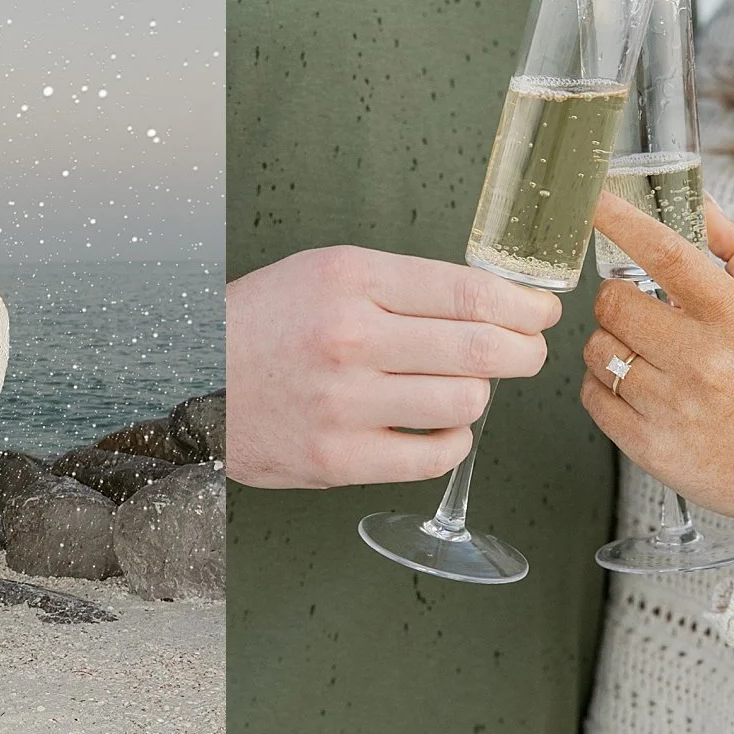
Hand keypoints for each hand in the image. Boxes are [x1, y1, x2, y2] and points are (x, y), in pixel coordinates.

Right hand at [225, 245, 561, 488]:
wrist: (192, 380)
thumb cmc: (261, 325)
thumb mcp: (322, 274)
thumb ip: (399, 286)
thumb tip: (488, 304)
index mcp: (349, 278)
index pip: (468, 291)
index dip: (523, 305)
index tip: (542, 312)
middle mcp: (349, 337)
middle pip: (482, 349)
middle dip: (524, 351)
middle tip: (527, 352)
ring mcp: (344, 403)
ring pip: (466, 402)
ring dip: (476, 396)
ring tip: (456, 388)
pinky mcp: (338, 458)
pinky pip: (436, 456)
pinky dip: (452, 441)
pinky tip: (436, 426)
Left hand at [579, 192, 733, 535]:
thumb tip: (700, 202)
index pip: (668, 255)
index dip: (623, 221)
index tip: (595, 200)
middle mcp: (703, 360)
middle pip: (613, 304)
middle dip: (617, 302)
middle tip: (640, 313)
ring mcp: (672, 406)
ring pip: (598, 350)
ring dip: (610, 346)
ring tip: (644, 356)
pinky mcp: (648, 446)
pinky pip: (593, 397)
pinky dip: (603, 387)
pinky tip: (634, 388)